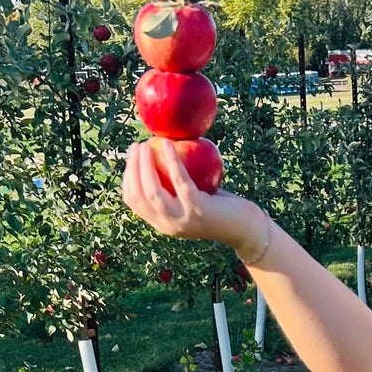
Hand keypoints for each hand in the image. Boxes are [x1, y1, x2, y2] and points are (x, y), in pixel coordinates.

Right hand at [121, 139, 265, 255]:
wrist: (244, 228)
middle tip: (137, 146)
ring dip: (145, 165)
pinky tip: (169, 144)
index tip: (132, 156)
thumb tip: (158, 152)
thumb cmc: (218, 207)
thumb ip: (173, 187)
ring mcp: (181, 219)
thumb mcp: (190, 199)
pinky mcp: (197, 210)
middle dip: (132, 168)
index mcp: (161, 223)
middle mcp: (167, 225)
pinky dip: (172, 160)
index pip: (133, 200)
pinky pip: (179, 181)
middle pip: (138, 195)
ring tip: (148, 144)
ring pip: (152, 191)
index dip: (127, 176)